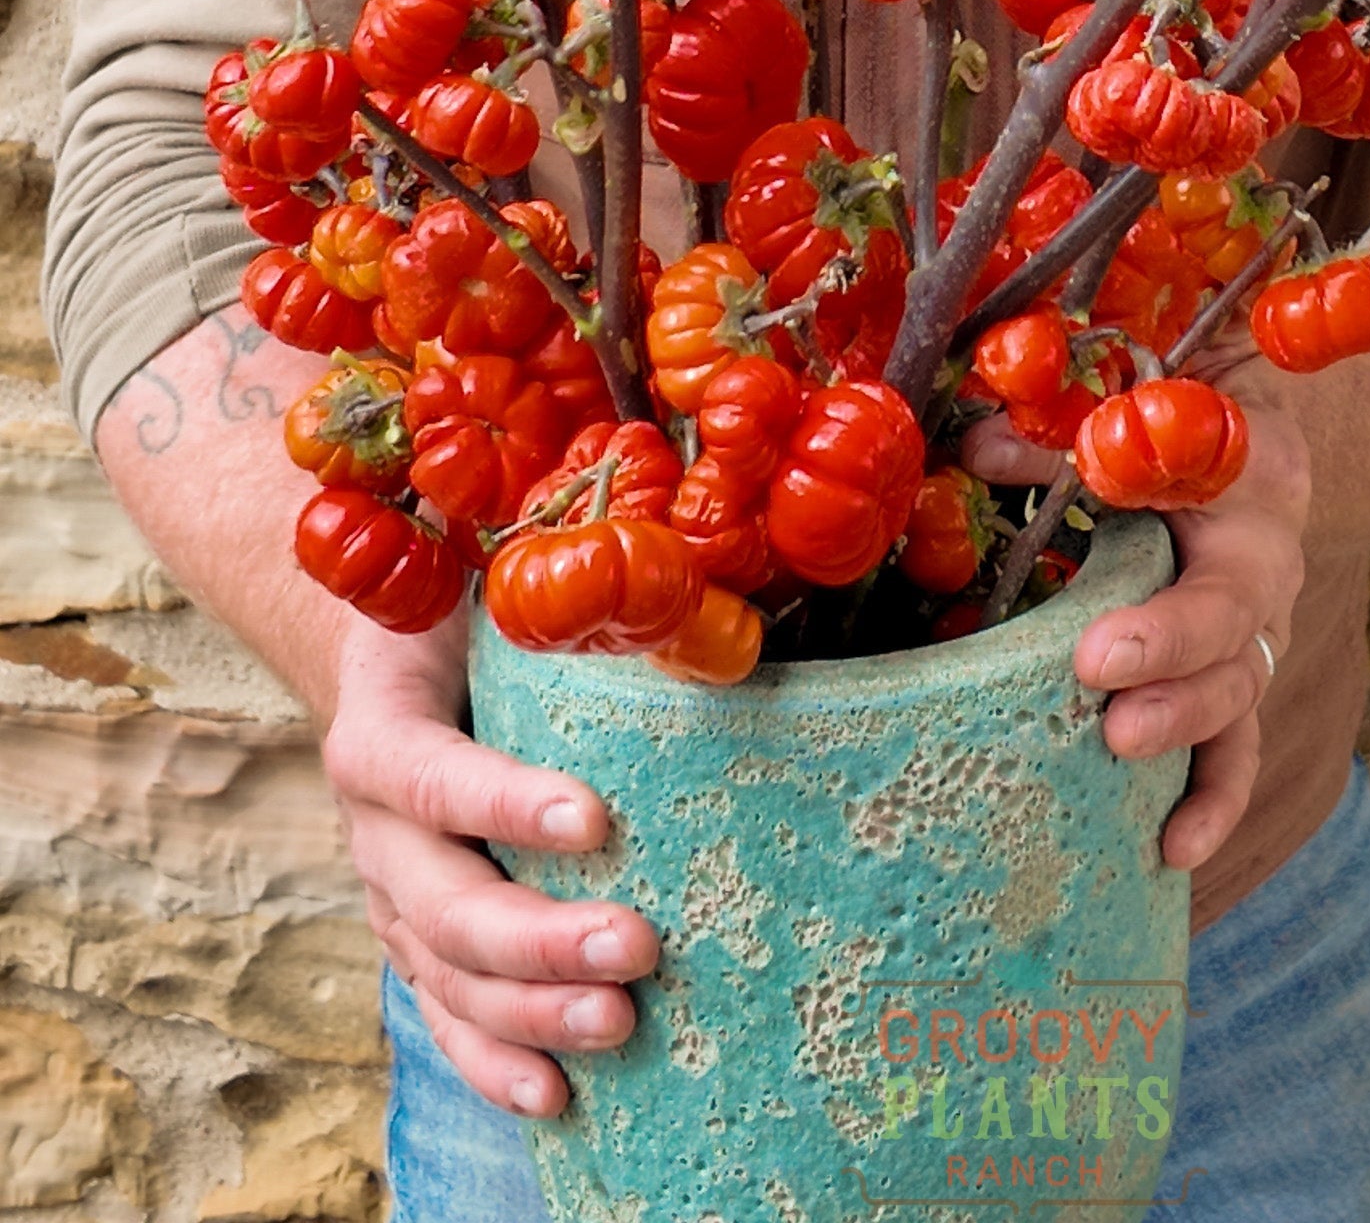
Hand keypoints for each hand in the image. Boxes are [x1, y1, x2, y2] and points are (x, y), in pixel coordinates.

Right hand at [319, 611, 659, 1117]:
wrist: (390, 658)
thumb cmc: (461, 616)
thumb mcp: (489, 592)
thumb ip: (552, 599)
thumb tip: (677, 597)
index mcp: (381, 731)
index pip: (433, 774)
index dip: (505, 802)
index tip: (594, 819)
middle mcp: (375, 827)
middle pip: (444, 902)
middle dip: (540, 937)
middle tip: (638, 946)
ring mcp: (391, 895)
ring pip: (447, 974)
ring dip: (531, 1011)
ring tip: (619, 1023)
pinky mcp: (415, 940)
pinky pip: (446, 1014)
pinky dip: (495, 1061)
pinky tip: (555, 1096)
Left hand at [964, 353, 1307, 870]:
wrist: (1234, 433)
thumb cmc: (1168, 416)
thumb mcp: (1126, 408)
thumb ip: (1059, 436)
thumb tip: (975, 453)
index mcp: (1250, 492)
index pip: (1221, 566)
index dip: (1166, 623)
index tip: (1094, 655)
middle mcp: (1266, 570)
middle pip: (1235, 641)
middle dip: (1172, 686)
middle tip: (1108, 717)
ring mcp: (1255, 632)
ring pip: (1239, 699)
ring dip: (1187, 743)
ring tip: (1131, 778)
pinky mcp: (1235, 676)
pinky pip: (1238, 747)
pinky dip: (1213, 802)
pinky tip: (1173, 851)